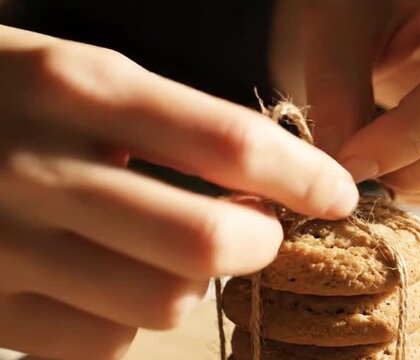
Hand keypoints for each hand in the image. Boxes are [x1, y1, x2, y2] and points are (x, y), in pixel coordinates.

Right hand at [0, 25, 357, 358]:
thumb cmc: (1, 97)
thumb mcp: (79, 80)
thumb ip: (170, 126)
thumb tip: (261, 180)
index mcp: (80, 87)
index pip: (229, 141)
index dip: (302, 175)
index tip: (337, 193)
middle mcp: (43, 166)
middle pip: (205, 240)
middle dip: (258, 242)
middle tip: (260, 229)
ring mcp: (6, 245)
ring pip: (161, 303)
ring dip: (189, 281)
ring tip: (165, 247)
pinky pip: (101, 343)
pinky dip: (125, 321)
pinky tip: (103, 281)